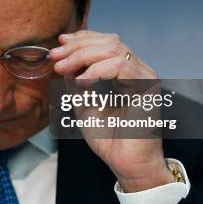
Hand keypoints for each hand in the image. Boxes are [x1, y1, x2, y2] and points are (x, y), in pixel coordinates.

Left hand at [50, 30, 174, 191]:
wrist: (126, 164)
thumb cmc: (109, 138)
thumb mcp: (83, 103)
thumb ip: (76, 81)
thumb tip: (63, 60)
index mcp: (126, 72)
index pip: (106, 42)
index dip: (81, 39)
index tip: (58, 45)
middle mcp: (138, 71)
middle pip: (109, 41)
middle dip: (77, 46)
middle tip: (55, 57)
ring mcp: (145, 77)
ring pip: (114, 49)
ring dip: (82, 56)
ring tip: (63, 69)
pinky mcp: (147, 87)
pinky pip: (120, 66)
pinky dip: (96, 71)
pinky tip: (82, 83)